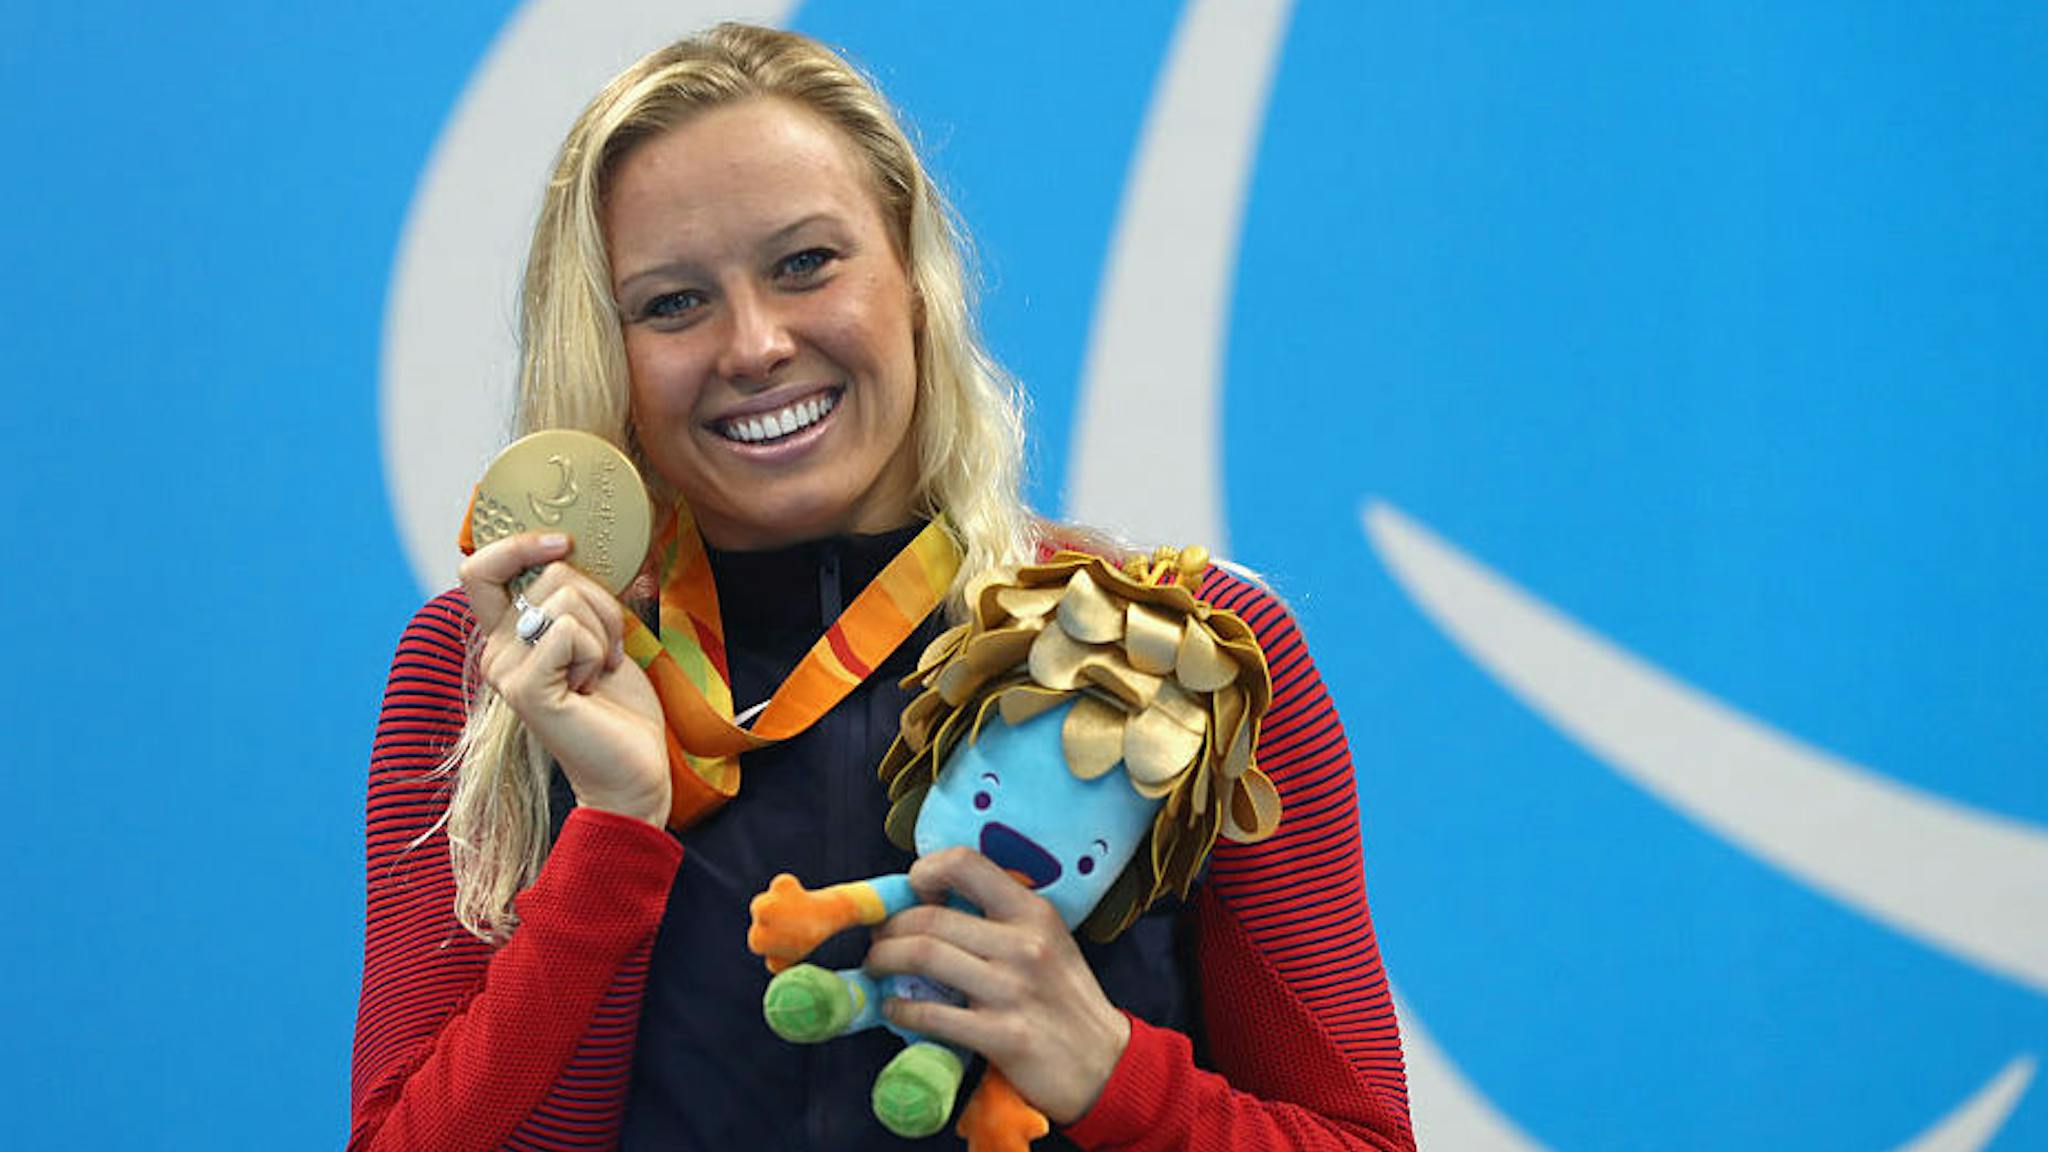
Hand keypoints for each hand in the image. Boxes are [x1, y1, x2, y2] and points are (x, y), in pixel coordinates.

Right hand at [459, 532, 669, 826]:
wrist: (633, 768)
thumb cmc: (619, 705)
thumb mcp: (598, 633)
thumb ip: (576, 596)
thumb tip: (575, 546)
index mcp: (507, 635)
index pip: (480, 569)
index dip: (517, 544)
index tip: (563, 543)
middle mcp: (496, 651)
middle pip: (550, 575)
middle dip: (601, 602)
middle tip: (607, 648)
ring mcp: (505, 670)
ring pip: (565, 597)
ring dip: (604, 629)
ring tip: (600, 670)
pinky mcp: (525, 688)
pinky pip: (569, 630)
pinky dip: (598, 651)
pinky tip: (592, 685)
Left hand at [863, 847, 1129, 1124]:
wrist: (1105, 1064)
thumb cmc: (1065, 999)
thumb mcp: (1046, 940)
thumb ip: (999, 919)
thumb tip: (929, 905)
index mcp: (1033, 912)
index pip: (965, 863)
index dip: (925, 872)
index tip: (911, 894)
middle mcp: (1024, 944)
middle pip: (930, 917)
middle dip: (889, 928)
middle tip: (878, 940)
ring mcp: (1013, 990)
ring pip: (923, 957)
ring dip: (884, 961)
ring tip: (877, 968)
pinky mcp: (1004, 1035)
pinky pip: (932, 1014)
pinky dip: (900, 1009)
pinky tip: (894, 1010)